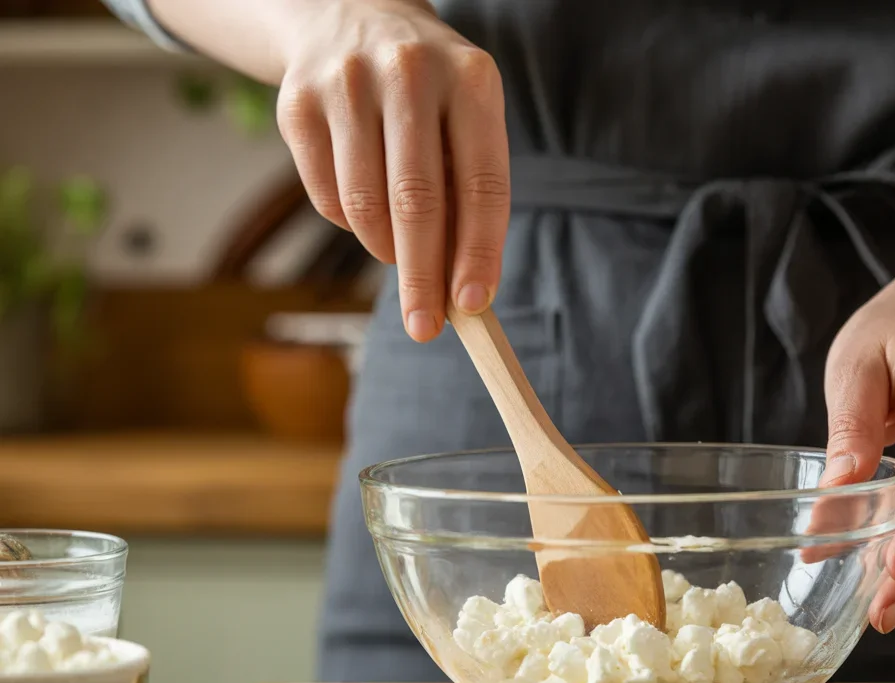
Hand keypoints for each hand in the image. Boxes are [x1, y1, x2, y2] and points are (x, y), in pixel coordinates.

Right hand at [275, 0, 508, 340]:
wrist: (352, 15)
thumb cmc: (429, 94)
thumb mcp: (467, 120)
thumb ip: (470, 194)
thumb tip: (463, 288)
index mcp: (471, 80)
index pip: (482, 185)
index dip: (479, 252)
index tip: (472, 305)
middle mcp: (409, 74)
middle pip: (417, 201)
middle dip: (423, 275)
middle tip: (425, 326)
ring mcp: (347, 84)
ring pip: (365, 204)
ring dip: (385, 251)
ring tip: (400, 257)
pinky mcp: (299, 104)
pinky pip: (326, 196)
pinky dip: (350, 224)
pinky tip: (366, 211)